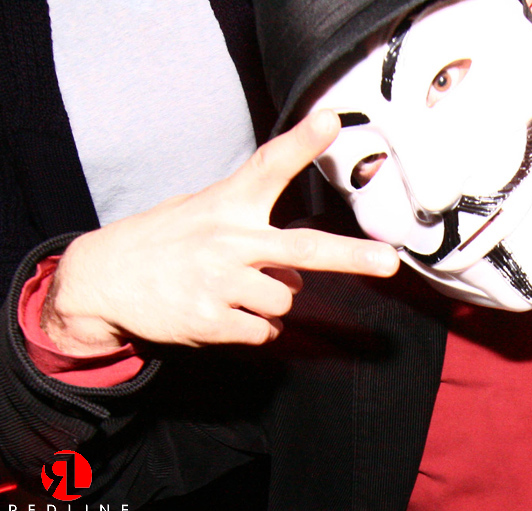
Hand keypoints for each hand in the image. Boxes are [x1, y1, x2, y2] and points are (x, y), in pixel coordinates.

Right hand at [42, 110, 399, 354]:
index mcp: (228, 205)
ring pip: (286, 299)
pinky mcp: (210, 321)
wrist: (104, 278)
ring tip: (236, 288)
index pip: (269, 166)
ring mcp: (219, 283)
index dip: (302, 143)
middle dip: (351, 255)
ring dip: (274, 299)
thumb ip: (252, 225)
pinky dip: (255, 326)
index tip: (330, 120)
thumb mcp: (202, 209)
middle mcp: (229, 241)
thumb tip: (299, 266)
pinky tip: (224, 312)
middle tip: (388, 261)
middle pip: (303, 247)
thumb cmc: (164, 239)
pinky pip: (263, 330)